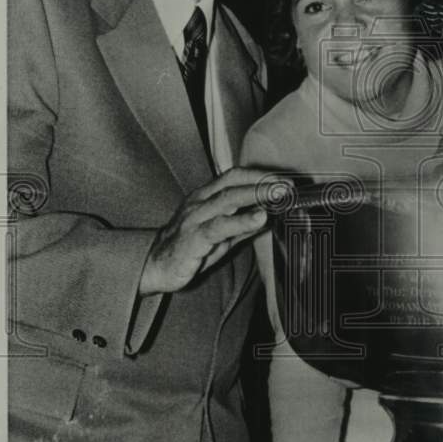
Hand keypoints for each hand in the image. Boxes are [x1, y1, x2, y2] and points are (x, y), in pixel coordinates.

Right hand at [140, 167, 287, 294]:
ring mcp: (195, 218)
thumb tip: (268, 216)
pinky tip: (259, 219)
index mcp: (205, 196)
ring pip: (227, 199)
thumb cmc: (187, 248)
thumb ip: (241, 224)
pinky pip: (219, 226)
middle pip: (233, 182)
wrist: (155, 266)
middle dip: (263, 180)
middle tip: (287, 185)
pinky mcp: (193, 238)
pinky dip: (241, 220)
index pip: (235, 176)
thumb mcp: (219, 234)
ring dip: (256, 194)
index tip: (284, 180)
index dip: (260, 175)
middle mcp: (200, 202)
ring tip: (278, 195)